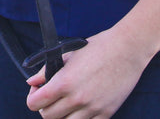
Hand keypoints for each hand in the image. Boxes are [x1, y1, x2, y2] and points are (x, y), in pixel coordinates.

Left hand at [23, 28, 146, 118]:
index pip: (35, 104)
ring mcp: (92, 109)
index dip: (32, 97)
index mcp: (64, 82)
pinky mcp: (106, 113)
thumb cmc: (98, 48)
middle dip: (45, 107)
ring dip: (62, 116)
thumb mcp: (68, 55)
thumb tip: (31, 82)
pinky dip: (81, 118)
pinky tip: (82, 106)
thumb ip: (46, 70)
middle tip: (51, 97)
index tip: (37, 90)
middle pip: (47, 117)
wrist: (127, 50)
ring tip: (66, 103)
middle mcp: (77, 99)